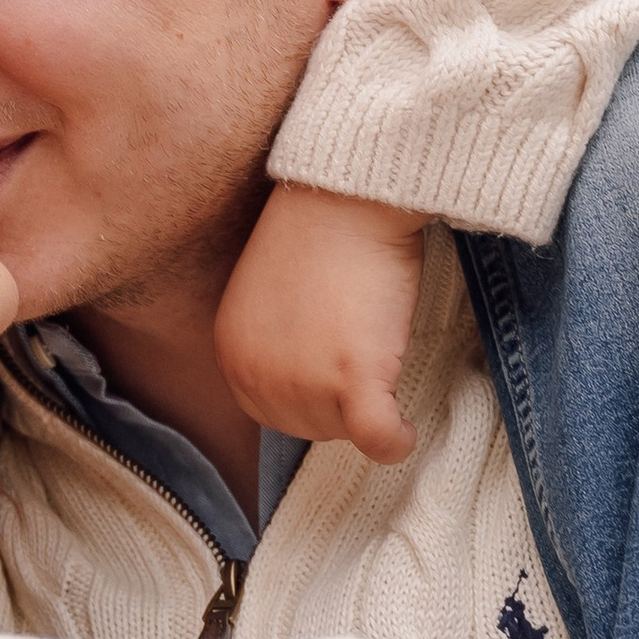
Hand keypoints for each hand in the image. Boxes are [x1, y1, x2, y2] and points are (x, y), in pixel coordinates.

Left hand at [214, 182, 423, 463]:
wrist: (346, 199)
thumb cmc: (317, 236)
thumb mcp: (266, 299)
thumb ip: (273, 346)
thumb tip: (303, 382)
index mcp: (232, 356)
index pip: (274, 413)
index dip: (311, 393)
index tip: (336, 360)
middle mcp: (257, 377)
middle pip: (311, 427)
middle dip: (341, 401)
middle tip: (364, 346)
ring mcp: (301, 382)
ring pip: (346, 434)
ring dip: (370, 408)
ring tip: (381, 351)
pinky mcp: (351, 378)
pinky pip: (377, 437)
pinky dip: (395, 440)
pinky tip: (405, 428)